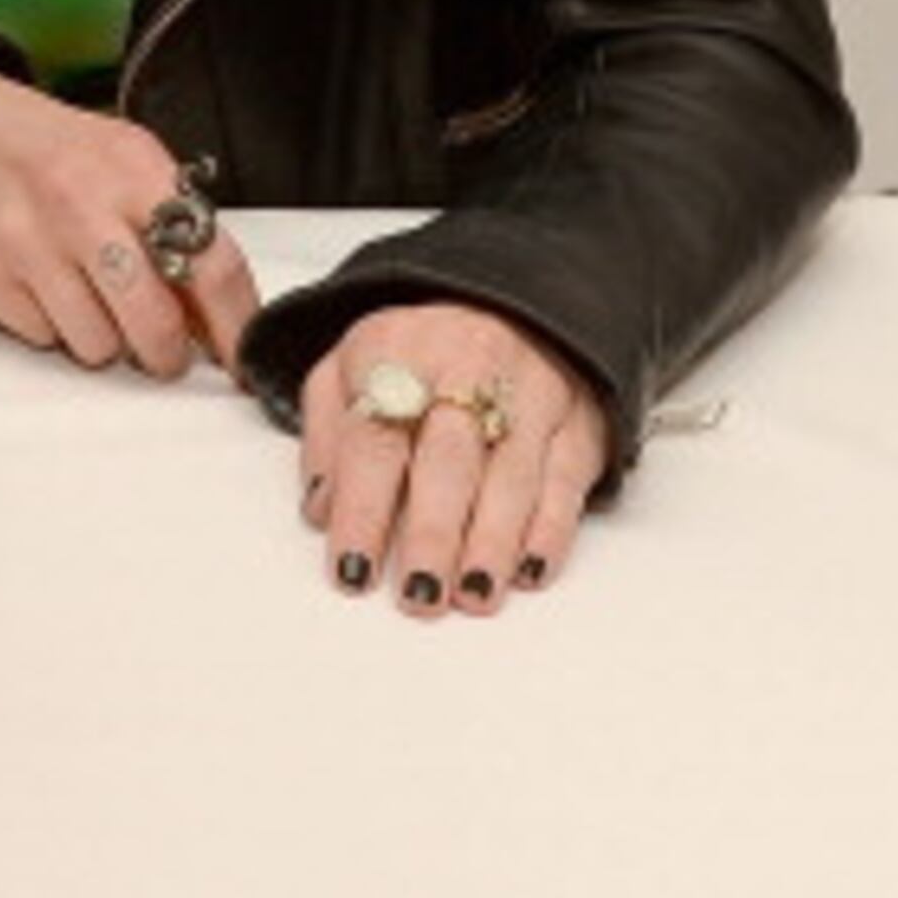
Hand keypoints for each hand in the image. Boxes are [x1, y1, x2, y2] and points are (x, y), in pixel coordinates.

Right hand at [0, 55, 258, 377]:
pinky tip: (35, 281)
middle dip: (163, 351)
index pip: (213, 266)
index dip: (235, 327)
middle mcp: (80, 201)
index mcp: (131, 167)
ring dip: (98, 336)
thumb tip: (218, 315)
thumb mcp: (121, 159)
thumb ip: (174, 224)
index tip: (238, 358)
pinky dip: (45, 323)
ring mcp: (24, 239)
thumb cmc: (40, 148)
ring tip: (79, 291)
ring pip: (97, 346)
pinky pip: (40, 338)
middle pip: (155, 325)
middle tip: (155, 343)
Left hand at [300, 302, 610, 616]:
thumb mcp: (347, 364)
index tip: (353, 569)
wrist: (510, 302)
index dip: (362, 509)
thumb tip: (319, 511)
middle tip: (419, 593)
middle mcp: (464, 370)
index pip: (372, 440)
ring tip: (472, 595)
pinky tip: (529, 570)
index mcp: (394, 353)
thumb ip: (326, 434)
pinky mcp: (578, 421)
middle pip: (447, 460)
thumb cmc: (417, 351)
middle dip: (433, 532)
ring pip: (511, 476)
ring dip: (492, 543)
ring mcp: (529, 395)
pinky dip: (550, 530)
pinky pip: (566, 480)